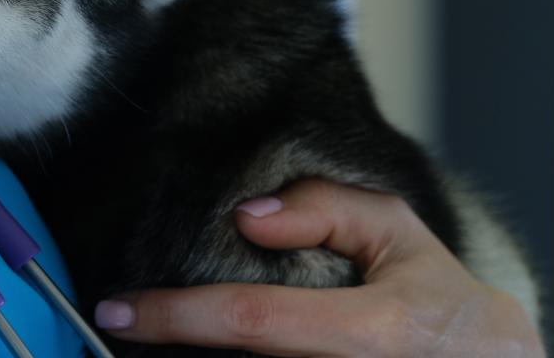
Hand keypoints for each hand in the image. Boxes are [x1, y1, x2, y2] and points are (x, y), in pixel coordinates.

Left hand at [93, 179, 543, 356]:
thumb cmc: (438, 297)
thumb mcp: (398, 234)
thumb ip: (326, 209)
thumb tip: (246, 218)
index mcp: (373, 333)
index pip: (252, 322)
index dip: (174, 316)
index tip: (115, 309)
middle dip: (173, 347)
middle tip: (126, 322)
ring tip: (156, 335)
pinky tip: (203, 350)